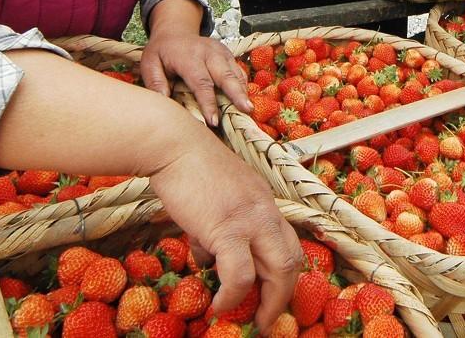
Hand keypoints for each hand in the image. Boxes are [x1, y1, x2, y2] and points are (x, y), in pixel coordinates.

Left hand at [141, 32, 251, 125]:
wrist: (175, 30)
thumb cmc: (161, 51)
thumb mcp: (149, 63)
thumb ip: (155, 81)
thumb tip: (163, 100)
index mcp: (188, 56)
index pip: (201, 82)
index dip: (208, 103)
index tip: (213, 121)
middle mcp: (208, 52)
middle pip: (225, 75)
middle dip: (237, 94)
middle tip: (247, 110)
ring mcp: (220, 52)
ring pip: (235, 73)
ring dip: (243, 91)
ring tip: (250, 109)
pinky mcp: (227, 54)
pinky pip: (238, 70)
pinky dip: (243, 85)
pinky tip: (245, 99)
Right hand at [149, 134, 302, 332]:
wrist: (172, 145)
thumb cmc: (186, 168)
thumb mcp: (214, 199)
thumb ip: (218, 228)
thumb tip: (209, 258)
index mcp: (265, 202)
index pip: (289, 243)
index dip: (283, 275)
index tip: (271, 296)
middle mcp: (267, 211)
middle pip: (293, 260)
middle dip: (283, 297)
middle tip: (266, 319)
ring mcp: (251, 219)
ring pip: (278, 270)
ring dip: (268, 304)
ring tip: (251, 321)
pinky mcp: (228, 228)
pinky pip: (240, 275)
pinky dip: (232, 297)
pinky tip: (218, 306)